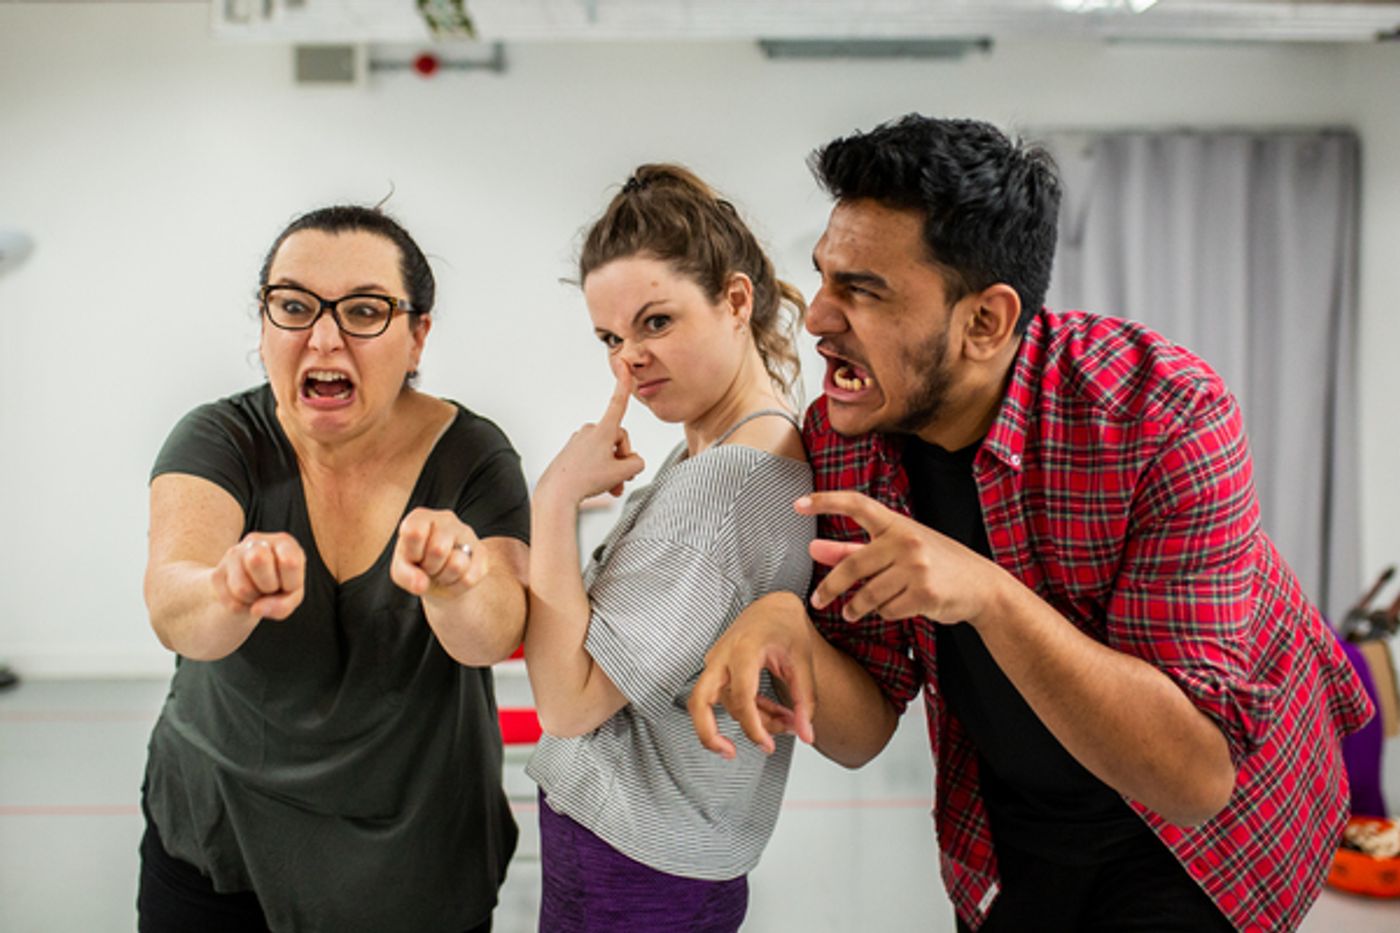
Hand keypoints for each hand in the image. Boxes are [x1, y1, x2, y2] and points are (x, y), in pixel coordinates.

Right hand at [212, 533, 305, 620]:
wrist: (253, 590)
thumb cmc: (280, 587)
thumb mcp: (292, 596)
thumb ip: (283, 604)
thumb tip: (256, 609)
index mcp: (283, 542)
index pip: (289, 562)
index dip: (291, 583)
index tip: (288, 584)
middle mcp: (256, 542)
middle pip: (257, 560)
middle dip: (268, 586)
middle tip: (271, 588)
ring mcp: (233, 556)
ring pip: (241, 588)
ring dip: (253, 599)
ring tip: (257, 592)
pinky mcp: (217, 574)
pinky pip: (230, 601)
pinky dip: (241, 607)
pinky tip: (245, 597)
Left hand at [392, 508, 485, 598]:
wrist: (439, 578)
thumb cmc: (416, 567)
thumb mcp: (402, 571)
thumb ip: (406, 576)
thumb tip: (421, 584)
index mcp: (421, 517)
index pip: (415, 532)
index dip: (413, 553)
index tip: (413, 557)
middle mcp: (446, 519)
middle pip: (439, 550)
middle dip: (430, 568)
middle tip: (428, 566)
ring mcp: (467, 534)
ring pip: (457, 565)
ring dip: (444, 578)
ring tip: (440, 572)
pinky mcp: (482, 553)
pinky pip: (469, 578)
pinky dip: (456, 586)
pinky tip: (453, 578)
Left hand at [537, 362, 645, 504]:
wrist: (556, 493)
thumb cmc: (586, 480)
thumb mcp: (622, 473)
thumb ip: (637, 463)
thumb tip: (633, 461)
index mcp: (603, 430)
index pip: (618, 403)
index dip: (624, 385)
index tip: (624, 366)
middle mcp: (590, 431)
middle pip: (618, 439)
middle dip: (622, 458)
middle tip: (621, 478)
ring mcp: (579, 441)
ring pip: (606, 451)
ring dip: (613, 469)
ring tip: (612, 487)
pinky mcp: (572, 452)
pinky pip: (594, 458)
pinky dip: (601, 471)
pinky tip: (600, 486)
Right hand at [688, 592, 816, 758]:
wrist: (773, 607)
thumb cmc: (786, 627)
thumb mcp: (803, 662)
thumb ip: (804, 701)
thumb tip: (806, 735)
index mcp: (744, 649)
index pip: (740, 695)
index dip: (752, 726)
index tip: (767, 745)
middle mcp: (722, 655)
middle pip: (699, 701)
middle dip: (708, 733)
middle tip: (729, 753)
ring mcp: (716, 662)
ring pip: (720, 705)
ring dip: (751, 721)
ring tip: (786, 724)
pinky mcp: (717, 670)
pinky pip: (727, 699)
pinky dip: (750, 712)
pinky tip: (775, 716)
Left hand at [799, 492, 997, 625]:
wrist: (981, 586)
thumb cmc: (934, 562)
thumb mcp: (895, 549)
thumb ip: (851, 549)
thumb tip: (814, 549)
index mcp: (897, 524)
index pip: (857, 505)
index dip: (826, 502)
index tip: (798, 504)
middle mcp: (906, 541)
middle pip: (853, 565)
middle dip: (831, 587)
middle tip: (818, 600)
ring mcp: (917, 568)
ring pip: (868, 594)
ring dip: (856, 608)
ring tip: (852, 612)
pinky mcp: (925, 594)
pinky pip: (888, 610)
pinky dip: (885, 613)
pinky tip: (896, 607)